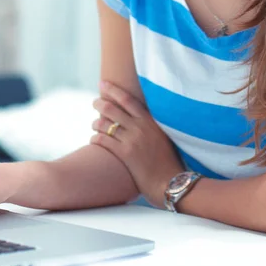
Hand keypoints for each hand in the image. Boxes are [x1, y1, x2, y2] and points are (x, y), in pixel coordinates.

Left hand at [90, 82, 183, 207]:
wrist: (172, 182)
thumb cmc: (168, 160)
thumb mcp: (163, 135)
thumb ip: (150, 124)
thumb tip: (136, 115)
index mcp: (150, 120)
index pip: (127, 99)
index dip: (112, 90)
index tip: (102, 83)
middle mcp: (140, 127)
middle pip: (112, 109)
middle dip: (99, 103)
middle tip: (95, 102)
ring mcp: (132, 140)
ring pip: (105, 124)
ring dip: (96, 122)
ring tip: (94, 124)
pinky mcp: (126, 154)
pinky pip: (104, 141)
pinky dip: (96, 138)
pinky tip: (94, 139)